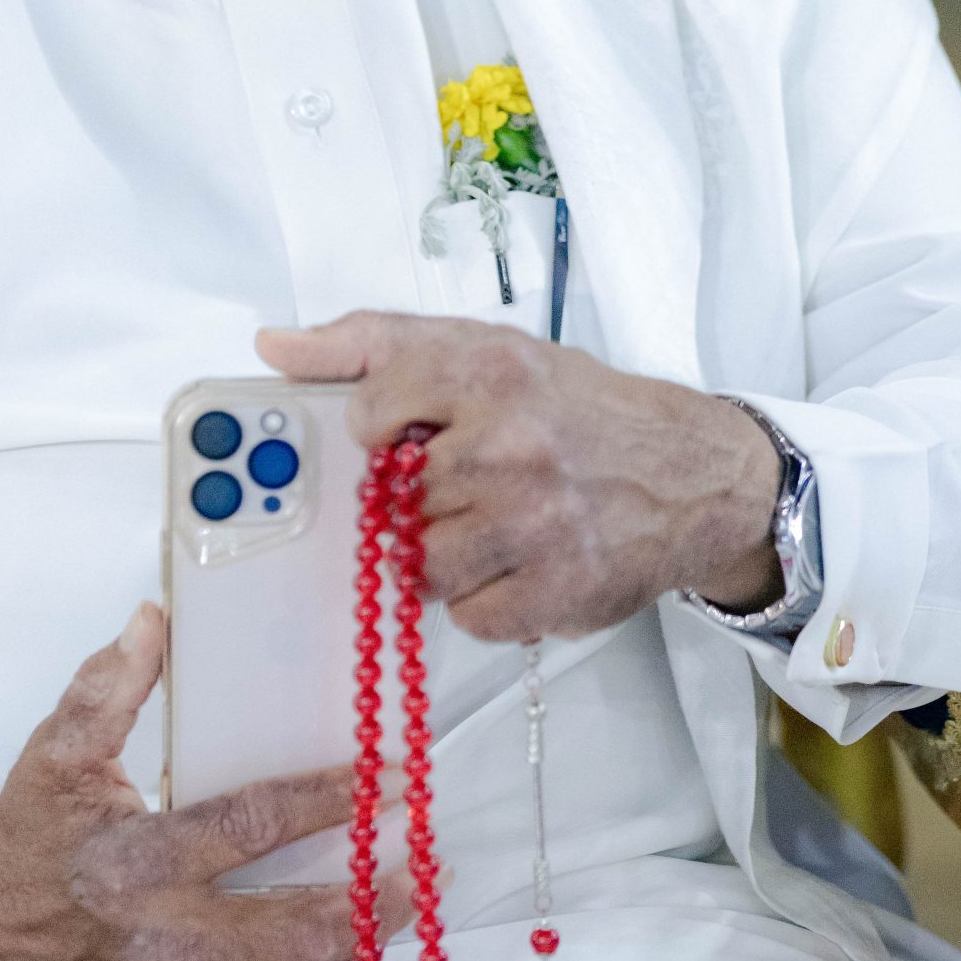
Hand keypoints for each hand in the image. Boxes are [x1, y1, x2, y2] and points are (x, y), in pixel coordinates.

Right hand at [0, 603, 410, 960]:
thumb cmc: (25, 834)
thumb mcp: (56, 750)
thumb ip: (108, 684)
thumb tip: (153, 621)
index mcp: (136, 860)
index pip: (248, 827)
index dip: (325, 802)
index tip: (385, 779)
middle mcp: (165, 931)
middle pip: (291, 929)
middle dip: (368, 897)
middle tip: (424, 859)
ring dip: (361, 940)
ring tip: (412, 897)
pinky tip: (362, 945)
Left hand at [256, 312, 781, 642]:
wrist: (688, 472)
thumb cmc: (571, 407)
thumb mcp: (478, 347)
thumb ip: (369, 343)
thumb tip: (272, 346)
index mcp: (486, 372)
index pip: (370, 413)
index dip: (381, 433)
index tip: (412, 434)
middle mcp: (510, 445)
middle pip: (397, 501)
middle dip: (423, 500)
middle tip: (469, 484)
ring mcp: (535, 523)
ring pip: (423, 566)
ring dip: (448, 555)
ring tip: (492, 525)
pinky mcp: (558, 590)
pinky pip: (468, 617)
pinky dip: (485, 600)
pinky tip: (518, 564)